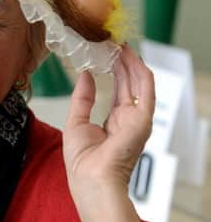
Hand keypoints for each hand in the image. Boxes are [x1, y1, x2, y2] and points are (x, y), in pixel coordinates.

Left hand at [63, 45, 154, 193]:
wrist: (90, 178)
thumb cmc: (82, 161)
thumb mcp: (76, 121)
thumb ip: (83, 97)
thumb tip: (86, 75)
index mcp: (115, 122)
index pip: (120, 90)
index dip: (115, 70)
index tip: (108, 53)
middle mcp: (129, 119)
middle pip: (130, 84)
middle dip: (123, 62)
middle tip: (115, 42)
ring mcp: (137, 119)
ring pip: (139, 83)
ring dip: (131, 63)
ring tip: (121, 45)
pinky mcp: (142, 119)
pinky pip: (145, 91)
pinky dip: (139, 72)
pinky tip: (131, 57)